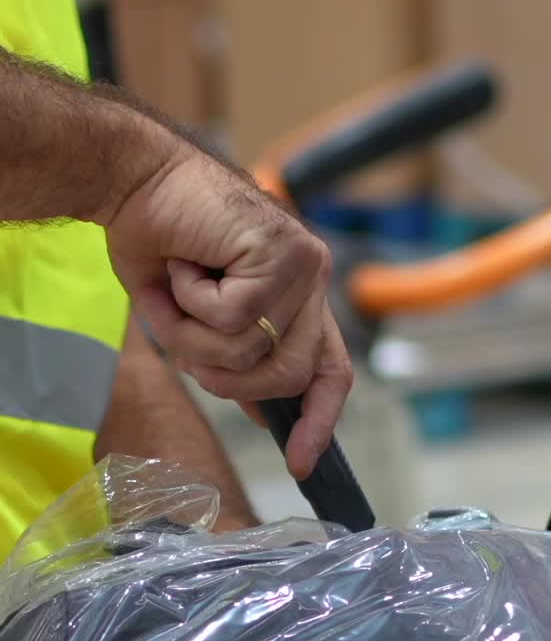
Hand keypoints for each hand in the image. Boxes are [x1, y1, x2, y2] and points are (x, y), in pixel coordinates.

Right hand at [105, 139, 352, 478]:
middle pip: (288, 376)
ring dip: (195, 337)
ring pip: (255, 353)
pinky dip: (190, 304)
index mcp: (297, 297)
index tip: (300, 463)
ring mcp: (303, 264)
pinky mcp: (283, 252)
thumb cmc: (158, 241)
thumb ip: (235, 359)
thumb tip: (265, 415)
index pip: (329, 369)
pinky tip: (183, 266)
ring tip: (176, 290)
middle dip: (227, 378)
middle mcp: (311, 280)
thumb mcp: (195, 319)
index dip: (317, 419)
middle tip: (184, 339)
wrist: (130, 178)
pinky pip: (234, 320)